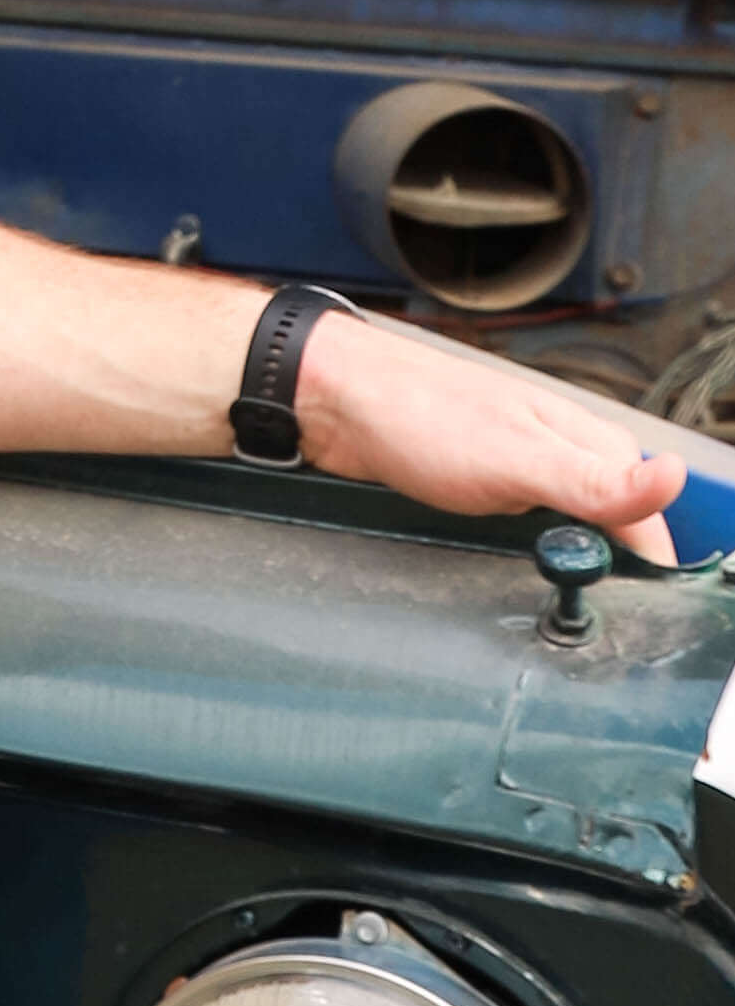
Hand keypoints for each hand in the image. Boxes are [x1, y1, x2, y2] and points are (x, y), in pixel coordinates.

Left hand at [297, 310, 685, 566]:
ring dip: (557, 559)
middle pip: (613, 531)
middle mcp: (563, 453)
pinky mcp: (486, 485)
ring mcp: (524, 469)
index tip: (616, 603)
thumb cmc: (416, 414)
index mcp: (589, 443)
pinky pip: (521, 529)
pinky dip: (515, 550)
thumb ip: (595, 482)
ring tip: (532, 579)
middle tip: (568, 597)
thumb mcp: (518, 459)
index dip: (641, 570)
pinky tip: (497, 556)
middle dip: (600, 568)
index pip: (647, 522)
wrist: (333, 401)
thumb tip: (672, 479)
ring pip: (567, 532)